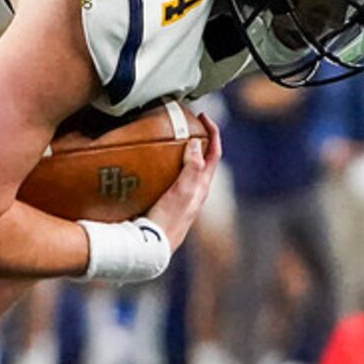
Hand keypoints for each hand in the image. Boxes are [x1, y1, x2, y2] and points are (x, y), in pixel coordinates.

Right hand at [143, 111, 221, 251]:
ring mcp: (180, 201)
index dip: (212, 133)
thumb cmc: (168, 220)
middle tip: (185, 125)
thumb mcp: (183, 191)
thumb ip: (192, 168)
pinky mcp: (166, 206)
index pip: (214, 155)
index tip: (202, 116)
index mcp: (201, 188)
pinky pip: (171, 181)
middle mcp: (194, 194)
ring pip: (187, 171)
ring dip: (182, 155)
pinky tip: (150, 167)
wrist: (150, 248)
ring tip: (168, 141)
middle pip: (202, 161)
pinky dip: (167, 168)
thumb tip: (197, 143)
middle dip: (198, 141)